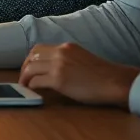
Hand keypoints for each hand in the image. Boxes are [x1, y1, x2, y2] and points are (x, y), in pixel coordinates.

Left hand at [18, 43, 139, 107]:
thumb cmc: (103, 76)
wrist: (115, 82)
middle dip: (24, 68)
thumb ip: (67, 60)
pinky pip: (36, 82)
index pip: (39, 48)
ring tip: (25, 87)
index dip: (31, 59)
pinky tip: (33, 92)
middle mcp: (60, 53)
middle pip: (31, 56)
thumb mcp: (82, 59)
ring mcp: (58, 65)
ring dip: (25, 78)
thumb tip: (53, 70)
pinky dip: (31, 87)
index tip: (29, 68)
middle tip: (24, 79)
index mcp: (66, 47)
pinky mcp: (59, 80)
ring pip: (30, 69)